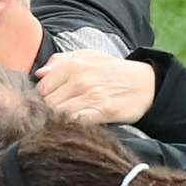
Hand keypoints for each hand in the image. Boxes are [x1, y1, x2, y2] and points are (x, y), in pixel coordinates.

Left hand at [34, 50, 160, 126]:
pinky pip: (75, 120)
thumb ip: (61, 61)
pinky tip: (71, 128)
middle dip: (44, 113)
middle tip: (47, 121)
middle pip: (47, 103)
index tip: (43, 108)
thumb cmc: (113, 72)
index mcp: (72, 65)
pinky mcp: (102, 110)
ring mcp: (90, 94)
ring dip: (55, 121)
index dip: (39, 101)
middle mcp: (79, 79)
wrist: (147, 84)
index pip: (40, 88)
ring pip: (58, 113)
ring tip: (57, 126)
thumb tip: (38, 73)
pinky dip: (69, 126)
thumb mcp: (88, 57)